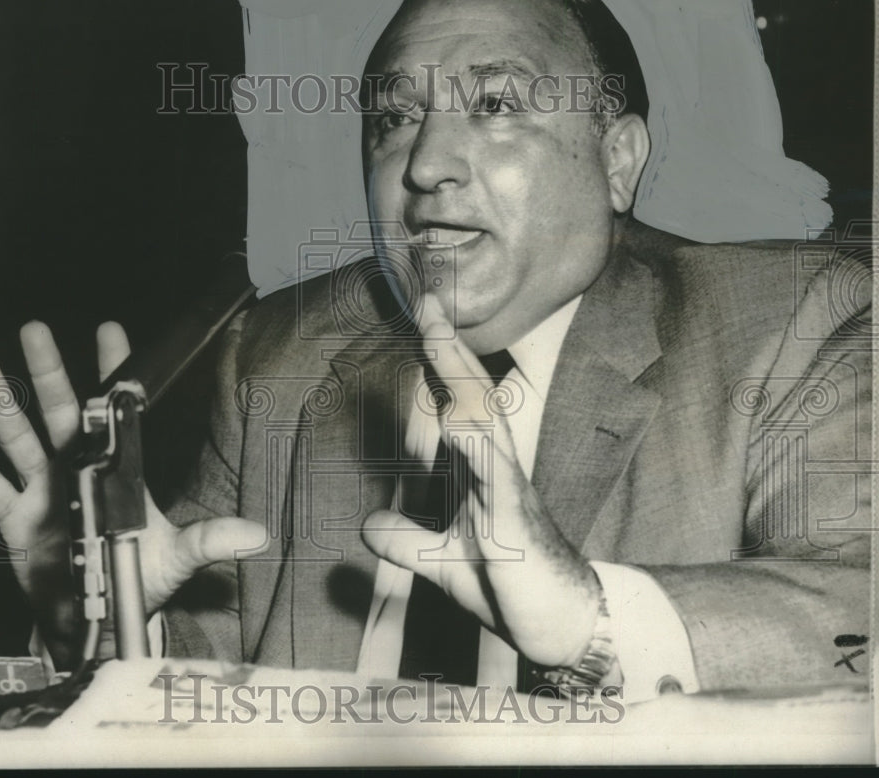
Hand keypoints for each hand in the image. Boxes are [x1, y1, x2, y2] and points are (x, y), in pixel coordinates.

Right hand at [0, 320, 265, 668]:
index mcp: (117, 473)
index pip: (118, 414)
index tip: (111, 330)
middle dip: (48, 372)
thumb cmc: (136, 582)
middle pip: (62, 414)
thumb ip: (211, 541)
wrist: (97, 619)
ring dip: (2, 407)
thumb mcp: (177, 558)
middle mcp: (78, 472)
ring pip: (20, 440)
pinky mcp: (18, 521)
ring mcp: (45, 493)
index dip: (114, 372)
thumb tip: (257, 534)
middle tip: (35, 330)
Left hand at [361, 295, 600, 667]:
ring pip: (488, 424)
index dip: (439, 361)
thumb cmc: (511, 586)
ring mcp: (510, 494)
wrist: (562, 627)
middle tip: (428, 301)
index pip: (457, 403)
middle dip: (449, 348)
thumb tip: (366, 526)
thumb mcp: (442, 562)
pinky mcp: (517, 529)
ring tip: (438, 338)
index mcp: (480, 471)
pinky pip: (499, 483)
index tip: (421, 316)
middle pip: (474, 397)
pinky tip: (459, 423)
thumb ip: (406, 540)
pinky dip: (480, 451)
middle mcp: (498, 470)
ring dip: (463, 381)